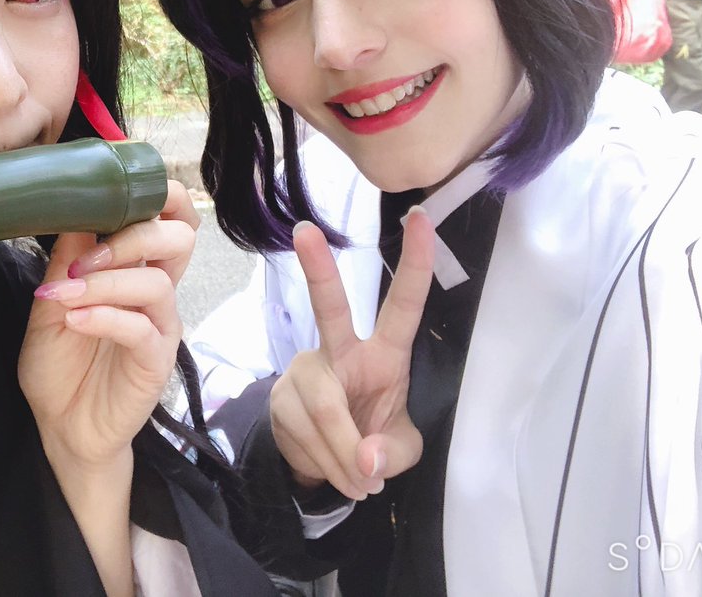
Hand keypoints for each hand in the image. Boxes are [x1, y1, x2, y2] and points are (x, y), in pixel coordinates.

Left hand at [18, 181, 197, 470]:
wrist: (62, 427)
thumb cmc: (59, 364)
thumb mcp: (49, 304)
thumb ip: (65, 262)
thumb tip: (71, 208)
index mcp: (136, 268)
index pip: (171, 218)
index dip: (160, 196)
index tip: (116, 193)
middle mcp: (157, 292)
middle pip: (180, 238)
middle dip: (134, 234)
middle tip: (86, 257)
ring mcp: (160, 326)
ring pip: (156, 283)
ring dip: (106, 281)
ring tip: (67, 295)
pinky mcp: (156, 361)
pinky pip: (141, 329)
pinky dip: (106, 317)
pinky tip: (76, 321)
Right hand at [270, 207, 434, 500]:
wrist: (323, 464)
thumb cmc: (374, 442)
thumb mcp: (402, 451)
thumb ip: (393, 455)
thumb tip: (367, 459)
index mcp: (384, 353)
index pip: (403, 305)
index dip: (416, 264)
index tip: (421, 219)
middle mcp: (340, 351)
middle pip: (329, 309)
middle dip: (318, 270)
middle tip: (306, 232)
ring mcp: (305, 371)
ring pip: (325, 410)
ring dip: (346, 457)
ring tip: (361, 483)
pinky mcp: (280, 395)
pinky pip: (306, 434)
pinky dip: (328, 465)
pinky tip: (337, 472)